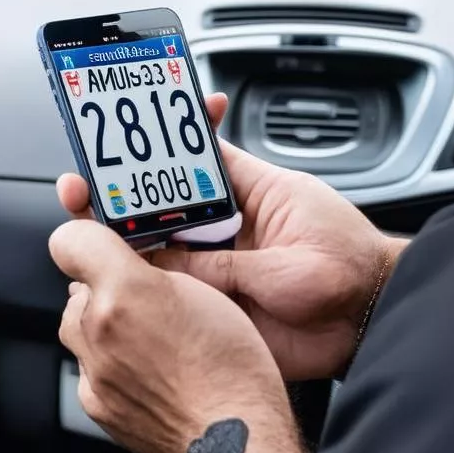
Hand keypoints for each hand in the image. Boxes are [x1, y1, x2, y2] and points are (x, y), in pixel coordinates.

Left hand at [50, 220, 287, 452]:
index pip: (69, 240)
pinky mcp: (95, 404)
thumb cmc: (231, 367)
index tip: (102, 246)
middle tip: (146, 301)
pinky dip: (109, 366)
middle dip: (105, 290)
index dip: (87, 238)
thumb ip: (156, 267)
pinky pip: (89, 370)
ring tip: (151, 340)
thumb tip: (130, 261)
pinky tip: (147, 372)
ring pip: (81, 331)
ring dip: (104, 328)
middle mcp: (98, 328)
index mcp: (126, 289)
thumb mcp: (205, 288)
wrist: (234, 439)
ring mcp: (94, 370)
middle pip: (77, 289)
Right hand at [56, 94, 405, 380]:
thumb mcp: (288, 258)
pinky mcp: (212, 304)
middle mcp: (223, 226)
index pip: (193, 156)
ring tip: (83, 227)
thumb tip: (170, 268)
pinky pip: (167, 293)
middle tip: (82, 186)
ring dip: (120, 238)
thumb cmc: (348, 269)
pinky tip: (110, 278)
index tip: (124, 127)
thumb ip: (227, 265)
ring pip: (155, 248)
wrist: (371, 325)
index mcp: (247, 193)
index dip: (159, 142)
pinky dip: (138, 286)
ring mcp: (215, 265)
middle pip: (159, 203)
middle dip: (119, 193)